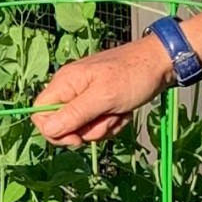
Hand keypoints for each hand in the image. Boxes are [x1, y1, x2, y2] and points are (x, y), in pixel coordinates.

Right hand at [29, 38, 175, 144]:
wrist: (161, 63)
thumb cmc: (133, 76)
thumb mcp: (104, 97)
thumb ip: (74, 114)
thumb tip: (48, 130)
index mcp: (65, 83)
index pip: (40, 114)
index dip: (53, 131)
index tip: (77, 138)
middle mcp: (71, 89)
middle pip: (63, 124)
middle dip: (88, 130)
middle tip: (107, 119)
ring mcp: (86, 95)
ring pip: (83, 127)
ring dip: (104, 126)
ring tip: (119, 112)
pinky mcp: (100, 101)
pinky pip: (98, 123)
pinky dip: (113, 122)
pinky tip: (124, 112)